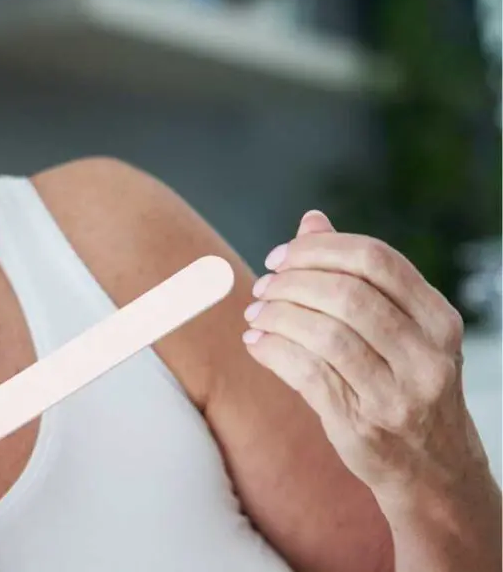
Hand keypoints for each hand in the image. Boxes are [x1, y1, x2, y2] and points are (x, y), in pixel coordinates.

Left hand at [242, 210, 488, 495]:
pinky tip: (255, 344)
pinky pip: (307, 373)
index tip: (279, 257)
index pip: (375, 260)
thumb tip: (311, 220)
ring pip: (325, 333)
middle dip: (291, 282)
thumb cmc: (405, 385)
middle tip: (261, 287)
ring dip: (277, 316)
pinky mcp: (363, 424)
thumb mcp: (400, 329)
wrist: (434, 471)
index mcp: (437, 319)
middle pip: (346, 293)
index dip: (318, 250)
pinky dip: (272, 351)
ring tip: (255, 315)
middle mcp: (426, 354)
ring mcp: (397, 393)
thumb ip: (357, 276)